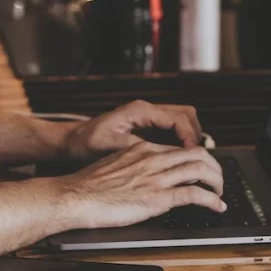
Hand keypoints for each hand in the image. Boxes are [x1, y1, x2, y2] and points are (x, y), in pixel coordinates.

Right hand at [55, 141, 225, 229]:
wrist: (75, 196)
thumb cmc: (87, 186)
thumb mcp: (114, 166)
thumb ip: (133, 167)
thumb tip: (144, 176)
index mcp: (142, 150)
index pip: (179, 149)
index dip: (197, 159)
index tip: (202, 169)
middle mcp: (153, 159)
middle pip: (198, 154)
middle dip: (214, 166)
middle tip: (218, 180)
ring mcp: (157, 178)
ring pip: (201, 170)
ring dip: (217, 182)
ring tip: (220, 193)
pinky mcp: (158, 198)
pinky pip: (195, 195)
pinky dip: (212, 200)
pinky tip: (217, 207)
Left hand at [63, 100, 202, 161]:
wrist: (71, 142)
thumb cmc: (85, 143)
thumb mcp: (109, 147)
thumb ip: (136, 148)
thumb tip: (160, 155)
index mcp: (140, 111)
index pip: (178, 118)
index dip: (190, 137)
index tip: (194, 155)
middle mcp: (147, 110)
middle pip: (187, 115)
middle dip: (196, 136)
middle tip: (198, 158)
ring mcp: (148, 117)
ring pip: (182, 121)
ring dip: (190, 138)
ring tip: (192, 160)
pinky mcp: (146, 126)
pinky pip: (172, 130)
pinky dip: (180, 142)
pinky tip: (179, 160)